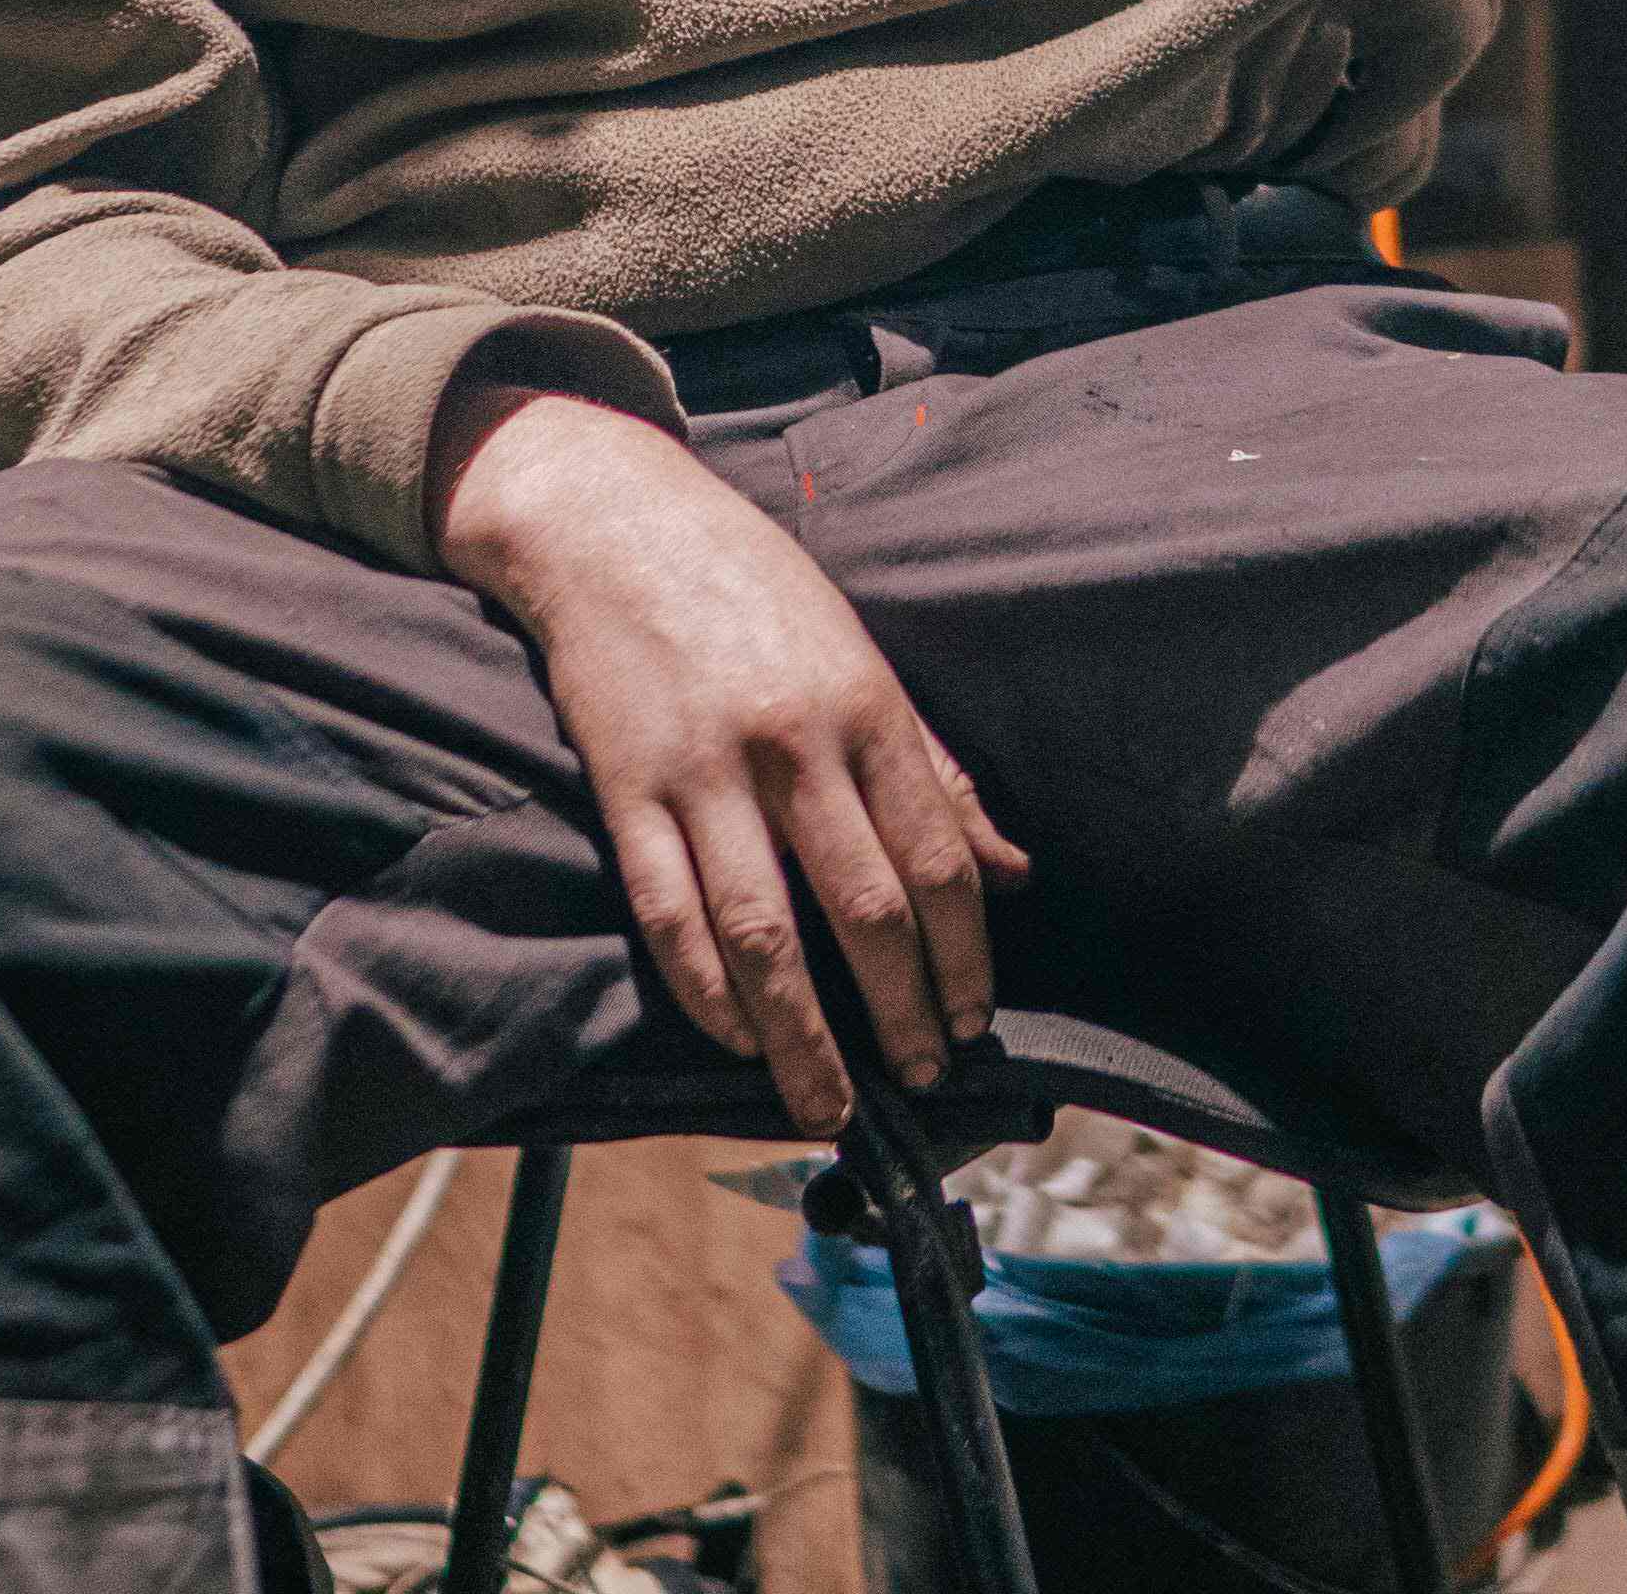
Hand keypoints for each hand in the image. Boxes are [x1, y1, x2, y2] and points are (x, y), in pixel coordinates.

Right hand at [432, 381, 1030, 1131]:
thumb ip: (931, 769)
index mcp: (868, 707)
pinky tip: (735, 1038)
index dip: (963, 958)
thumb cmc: (751, 589)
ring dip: (802, 1035)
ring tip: (827, 1103)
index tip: (974, 1023)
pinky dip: (704, 991)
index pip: (938, 859)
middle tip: (923, 1079)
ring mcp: (706, 769)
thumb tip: (1012, 869)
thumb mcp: (860, 656)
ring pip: (765, 933)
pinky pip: (669, 912)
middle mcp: (796, 743)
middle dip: (902, 1010)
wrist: (614, 522)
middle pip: (866, 908)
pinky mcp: (627, 786)